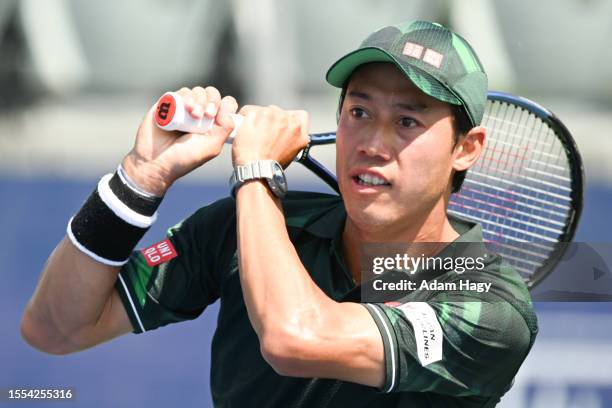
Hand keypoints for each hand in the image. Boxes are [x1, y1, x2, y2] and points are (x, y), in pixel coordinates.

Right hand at [122, 86, 237, 195]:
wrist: (155, 160)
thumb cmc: (184, 158)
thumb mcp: (212, 147)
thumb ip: (225, 127)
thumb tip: (228, 105)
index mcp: (213, 124)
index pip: (225, 104)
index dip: (225, 105)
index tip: (217, 117)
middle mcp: (200, 114)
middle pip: (212, 94)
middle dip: (212, 101)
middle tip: (206, 115)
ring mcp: (185, 108)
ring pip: (198, 91)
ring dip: (199, 100)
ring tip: (193, 114)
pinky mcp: (170, 103)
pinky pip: (182, 91)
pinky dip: (187, 96)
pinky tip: (185, 108)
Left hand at [231, 105, 308, 167]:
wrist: (257, 170)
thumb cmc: (270, 167)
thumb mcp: (290, 154)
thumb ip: (290, 138)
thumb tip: (281, 132)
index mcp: (300, 132)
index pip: (300, 116)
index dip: (288, 119)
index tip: (279, 125)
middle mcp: (290, 122)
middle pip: (278, 111)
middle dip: (270, 120)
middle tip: (261, 133)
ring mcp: (275, 116)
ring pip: (263, 110)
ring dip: (257, 118)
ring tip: (251, 132)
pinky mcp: (259, 114)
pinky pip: (249, 110)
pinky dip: (244, 118)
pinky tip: (243, 129)